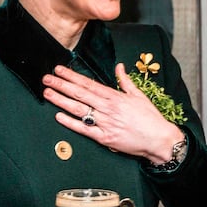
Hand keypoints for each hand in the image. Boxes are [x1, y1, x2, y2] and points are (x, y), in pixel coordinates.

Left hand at [42, 63, 182, 163]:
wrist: (160, 140)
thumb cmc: (150, 118)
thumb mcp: (139, 95)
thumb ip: (125, 81)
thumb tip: (119, 67)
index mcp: (115, 97)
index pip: (88, 84)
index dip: (72, 76)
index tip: (59, 70)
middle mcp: (108, 109)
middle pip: (80, 94)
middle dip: (62, 85)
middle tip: (47, 78)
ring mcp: (105, 123)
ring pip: (79, 110)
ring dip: (61, 100)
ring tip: (48, 93)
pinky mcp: (104, 138)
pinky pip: (84, 129)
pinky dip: (70, 122)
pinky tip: (58, 116)